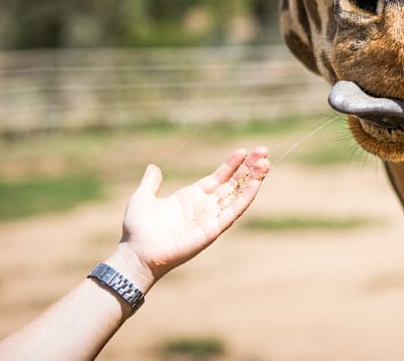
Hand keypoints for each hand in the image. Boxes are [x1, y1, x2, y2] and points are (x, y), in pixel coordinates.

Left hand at [111, 147, 269, 289]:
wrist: (137, 253)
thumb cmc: (138, 229)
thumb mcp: (142, 198)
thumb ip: (151, 183)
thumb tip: (153, 167)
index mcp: (191, 197)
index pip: (218, 177)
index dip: (231, 165)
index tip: (245, 150)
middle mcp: (204, 206)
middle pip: (233, 183)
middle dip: (249, 168)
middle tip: (264, 151)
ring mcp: (210, 217)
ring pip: (237, 195)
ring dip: (253, 179)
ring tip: (266, 162)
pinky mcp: (213, 229)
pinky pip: (233, 211)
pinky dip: (245, 198)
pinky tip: (256, 183)